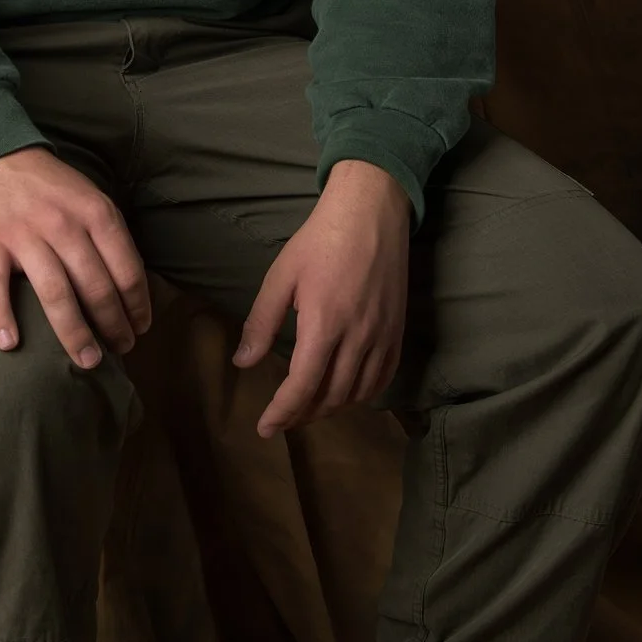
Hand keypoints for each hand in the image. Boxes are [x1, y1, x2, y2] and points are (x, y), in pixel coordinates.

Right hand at [0, 148, 152, 370]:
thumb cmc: (44, 184)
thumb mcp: (87, 196)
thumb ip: (107, 234)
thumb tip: (131, 285)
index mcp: (95, 212)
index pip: (126, 269)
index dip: (137, 305)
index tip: (140, 327)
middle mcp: (63, 225)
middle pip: (96, 287)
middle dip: (114, 326)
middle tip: (121, 350)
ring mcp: (24, 235)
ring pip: (56, 294)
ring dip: (74, 333)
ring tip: (87, 360)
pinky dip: (1, 317)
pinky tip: (10, 344)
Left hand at [235, 160, 409, 435]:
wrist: (372, 212)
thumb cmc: (320, 240)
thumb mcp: (281, 276)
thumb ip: (262, 323)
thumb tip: (243, 363)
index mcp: (324, 324)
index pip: (302, 386)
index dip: (282, 412)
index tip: (265, 428)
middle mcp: (358, 337)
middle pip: (331, 396)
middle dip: (303, 415)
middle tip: (282, 420)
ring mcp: (383, 336)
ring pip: (358, 393)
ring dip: (331, 409)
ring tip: (308, 410)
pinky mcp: (398, 331)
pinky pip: (383, 378)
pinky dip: (363, 395)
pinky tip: (346, 395)